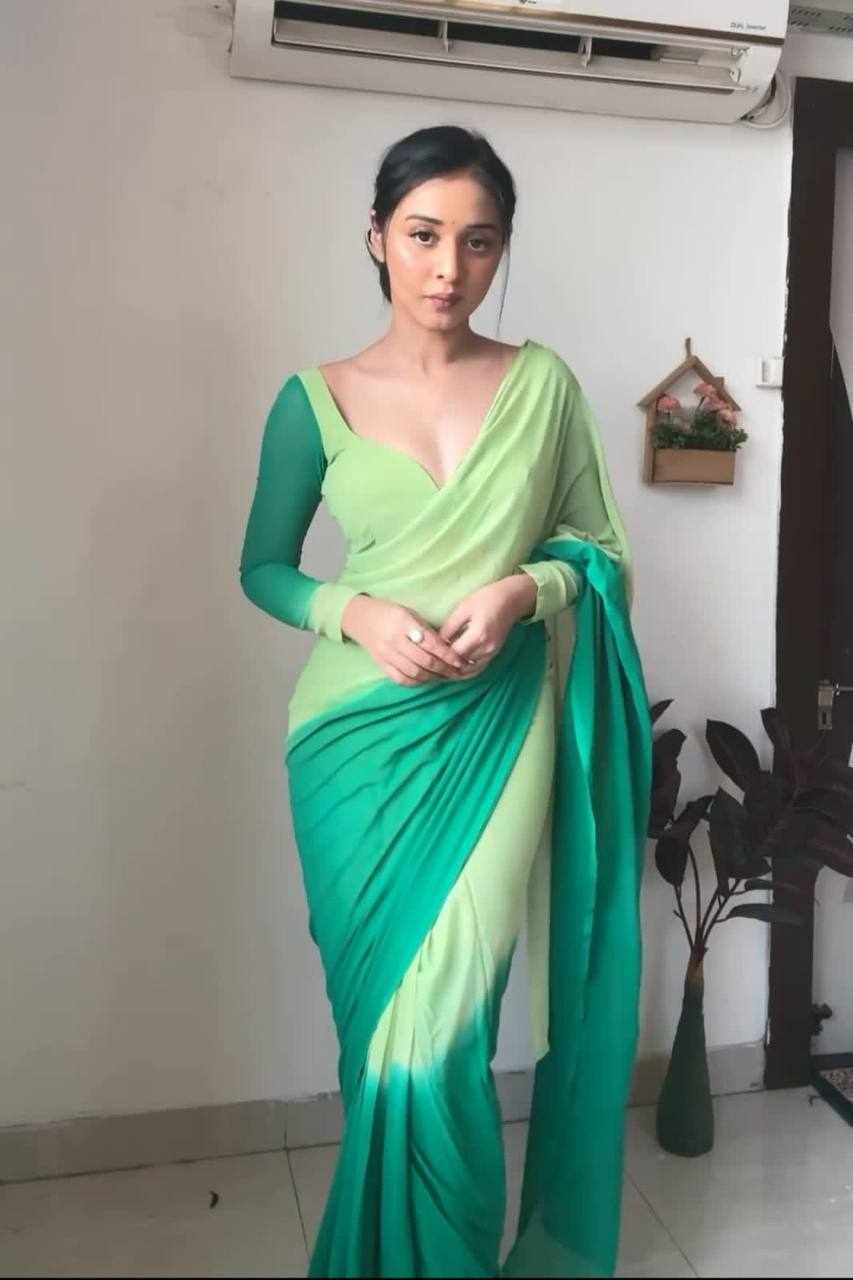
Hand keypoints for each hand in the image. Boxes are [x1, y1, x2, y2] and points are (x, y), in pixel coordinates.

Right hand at [340, 594, 470, 686]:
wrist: (360, 618)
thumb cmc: (389, 613)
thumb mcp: (410, 614)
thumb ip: (427, 631)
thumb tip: (448, 648)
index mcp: (404, 623)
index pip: (430, 643)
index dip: (447, 654)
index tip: (460, 660)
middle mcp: (394, 640)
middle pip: (424, 661)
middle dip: (444, 668)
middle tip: (457, 671)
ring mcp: (386, 654)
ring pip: (415, 672)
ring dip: (433, 677)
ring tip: (445, 676)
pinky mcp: (381, 664)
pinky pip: (401, 679)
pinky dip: (417, 682)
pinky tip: (426, 679)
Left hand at [437, 574, 536, 676]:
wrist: (512, 599)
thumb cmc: (486, 598)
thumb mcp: (463, 608)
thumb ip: (449, 627)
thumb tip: (436, 642)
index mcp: (478, 635)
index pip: (454, 655)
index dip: (440, 657)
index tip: (428, 654)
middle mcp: (486, 648)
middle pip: (460, 666)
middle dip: (445, 666)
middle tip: (430, 664)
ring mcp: (491, 653)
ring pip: (468, 671)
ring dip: (454, 671)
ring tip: (439, 667)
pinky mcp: (494, 654)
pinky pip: (477, 669)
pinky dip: (465, 670)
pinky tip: (453, 667)